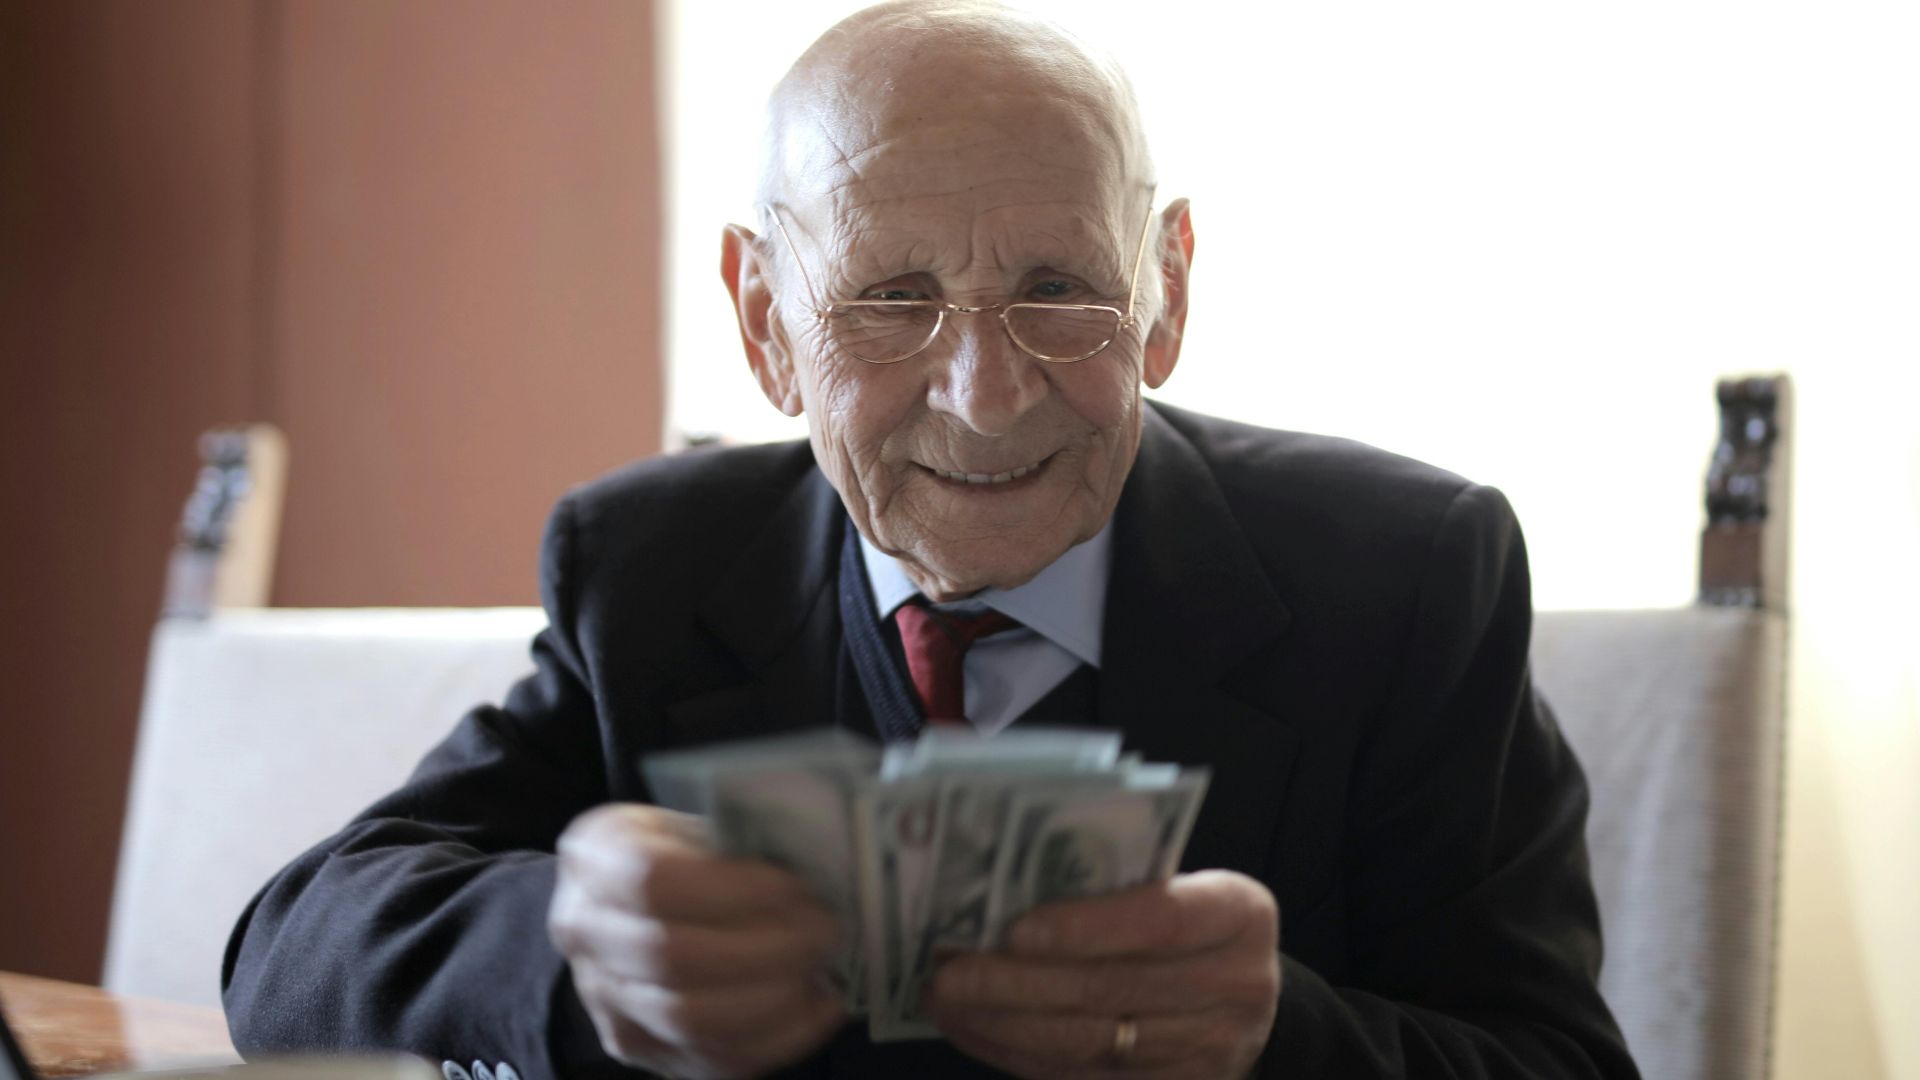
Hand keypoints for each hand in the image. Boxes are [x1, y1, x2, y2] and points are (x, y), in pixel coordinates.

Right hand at [548, 803, 844, 1078]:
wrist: (619, 907)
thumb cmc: (673, 854)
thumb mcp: (692, 821)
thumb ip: (737, 841)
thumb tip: (818, 865)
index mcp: (596, 858)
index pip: (655, 882)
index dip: (734, 889)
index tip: (796, 888)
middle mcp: (586, 933)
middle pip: (675, 958)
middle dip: (768, 949)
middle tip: (826, 931)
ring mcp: (607, 1000)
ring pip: (691, 1021)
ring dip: (775, 999)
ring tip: (821, 969)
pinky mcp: (640, 1047)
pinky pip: (711, 1060)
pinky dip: (778, 1039)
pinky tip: (818, 1008)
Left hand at [924, 870, 1280, 1079]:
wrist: (1247, 1001)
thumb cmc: (1190, 925)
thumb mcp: (1181, 887)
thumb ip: (1117, 885)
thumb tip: (1003, 889)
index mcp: (1238, 915)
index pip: (1161, 919)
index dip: (1086, 927)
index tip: (1015, 929)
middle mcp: (1235, 986)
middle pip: (1111, 989)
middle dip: (1016, 982)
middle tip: (948, 971)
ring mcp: (1208, 1051)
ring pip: (1088, 1043)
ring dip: (1003, 1022)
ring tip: (946, 999)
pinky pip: (1081, 1079)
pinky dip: (1017, 1055)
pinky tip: (975, 1030)